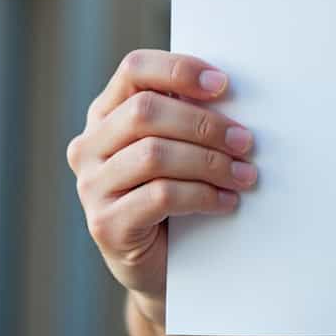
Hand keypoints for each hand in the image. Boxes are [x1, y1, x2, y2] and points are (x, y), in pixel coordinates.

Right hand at [66, 50, 257, 322]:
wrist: (164, 266)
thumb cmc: (178, 197)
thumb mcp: (180, 149)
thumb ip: (190, 119)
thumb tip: (234, 94)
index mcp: (106, 114)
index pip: (134, 70)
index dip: (179, 70)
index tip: (224, 84)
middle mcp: (89, 146)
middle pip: (145, 112)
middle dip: (204, 124)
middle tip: (246, 141)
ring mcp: (91, 187)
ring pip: (154, 155)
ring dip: (210, 162)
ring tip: (245, 175)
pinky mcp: (105, 224)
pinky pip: (159, 196)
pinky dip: (202, 195)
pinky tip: (227, 201)